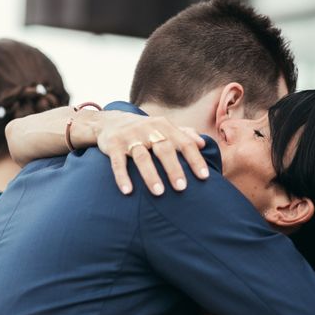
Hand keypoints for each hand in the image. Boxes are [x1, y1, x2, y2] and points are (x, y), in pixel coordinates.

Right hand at [93, 113, 208, 195]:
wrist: (110, 122)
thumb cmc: (145, 130)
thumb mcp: (164, 128)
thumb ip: (184, 134)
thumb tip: (203, 144)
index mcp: (164, 126)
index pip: (184, 142)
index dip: (195, 159)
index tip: (205, 177)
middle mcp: (148, 130)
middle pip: (164, 149)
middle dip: (174, 168)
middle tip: (182, 188)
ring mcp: (130, 137)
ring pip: (142, 157)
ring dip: (150, 175)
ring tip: (159, 193)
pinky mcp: (113, 145)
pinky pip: (118, 162)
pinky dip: (122, 177)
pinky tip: (128, 191)